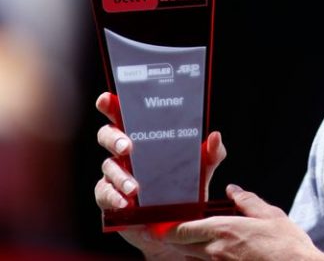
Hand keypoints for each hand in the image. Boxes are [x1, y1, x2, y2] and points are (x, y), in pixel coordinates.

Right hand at [93, 92, 226, 256]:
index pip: (125, 115)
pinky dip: (114, 197)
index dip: (112, 105)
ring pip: (108, 167)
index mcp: (144, 138)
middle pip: (108, 135)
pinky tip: (125, 202)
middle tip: (127, 147)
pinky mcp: (109, 198)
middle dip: (114, 138)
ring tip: (135, 187)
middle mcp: (125, 153)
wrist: (175, 227)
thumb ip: (210, 154)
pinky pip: (104, 194)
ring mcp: (114, 175)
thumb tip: (215, 136)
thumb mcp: (201, 171)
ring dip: (120, 175)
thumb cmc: (184, 190)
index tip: (108, 99)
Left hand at [159, 184, 323, 260]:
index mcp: (224, 230)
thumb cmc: (287, 245)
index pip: (182, 230)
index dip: (168, 228)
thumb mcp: (271, 215)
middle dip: (176, 239)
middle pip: (182, 246)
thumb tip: (232, 190)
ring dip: (191, 251)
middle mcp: (215, 252)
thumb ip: (247, 201)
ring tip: (196, 244)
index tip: (161, 226)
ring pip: (192, 259)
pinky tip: (215, 255)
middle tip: (173, 233)